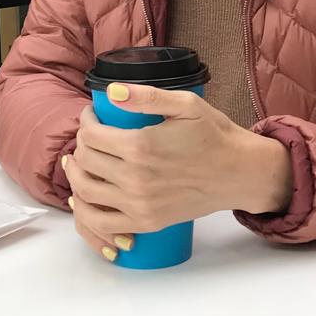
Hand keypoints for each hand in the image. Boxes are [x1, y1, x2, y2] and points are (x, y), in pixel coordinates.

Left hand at [61, 82, 292, 260]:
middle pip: (85, 162)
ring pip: (86, 193)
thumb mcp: (186, 104)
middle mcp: (135, 179)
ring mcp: (139, 205)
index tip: (92, 115)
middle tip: (89, 136)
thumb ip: (147, 97)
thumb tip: (113, 92)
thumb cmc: (215, 135)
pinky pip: (102, 223)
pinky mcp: (146, 222)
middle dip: (81, 145)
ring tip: (77, 164)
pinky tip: (83, 198)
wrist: (239, 173)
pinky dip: (85, 212)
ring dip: (75, 176)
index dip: (86, 121)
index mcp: (140, 146)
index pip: (92, 135)